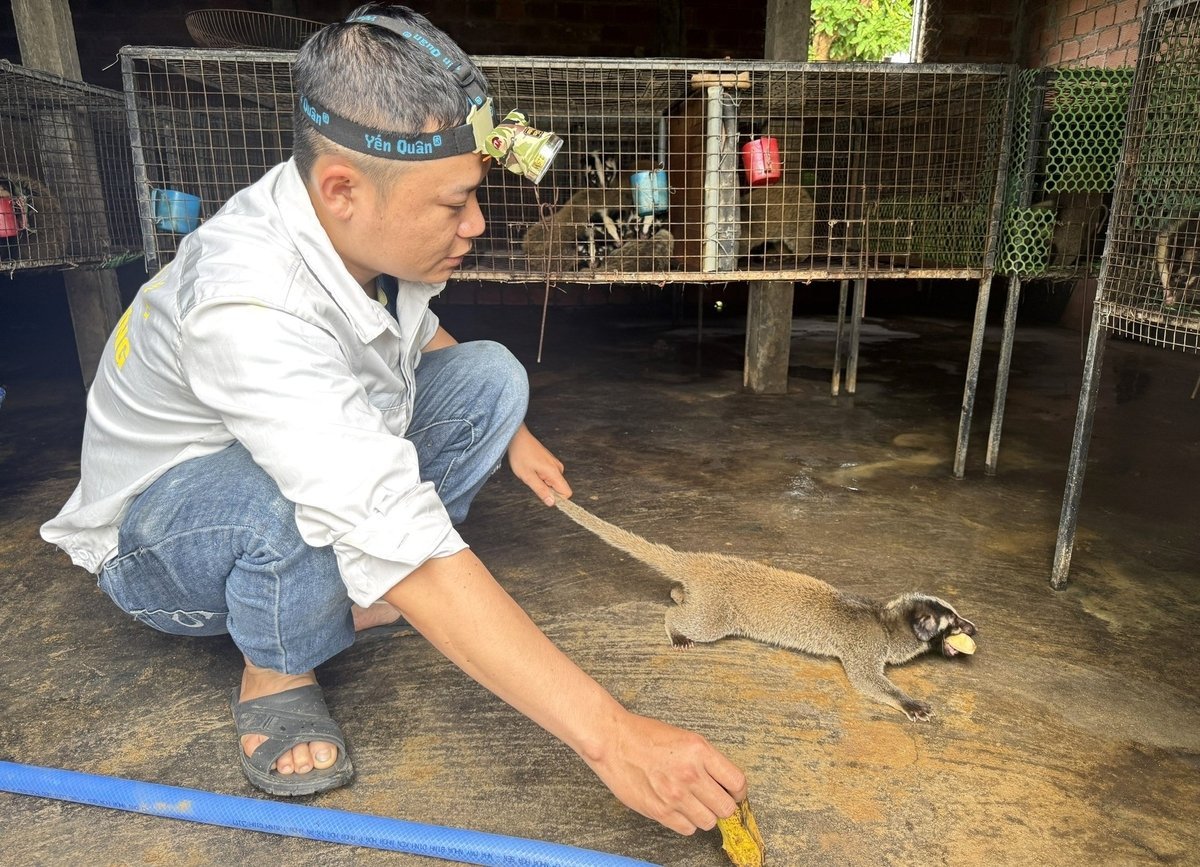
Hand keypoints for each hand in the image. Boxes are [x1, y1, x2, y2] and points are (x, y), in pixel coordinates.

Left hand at [507, 424, 570, 505]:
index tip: (544, 495)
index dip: (557, 498)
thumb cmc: (521, 454)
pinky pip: (550, 475)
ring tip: (531, 472)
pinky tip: (532, 468)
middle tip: (533, 479)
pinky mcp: (551, 462)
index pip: (567, 493)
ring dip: (543, 482)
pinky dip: (541, 476)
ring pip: (554, 482)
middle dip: (547, 489)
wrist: (518, 438)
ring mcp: (555, 464)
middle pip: (560, 488)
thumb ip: (541, 490)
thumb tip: (552, 502)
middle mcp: (558, 468)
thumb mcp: (528, 477)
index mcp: (554, 472)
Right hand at [581, 709, 746, 834]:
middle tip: (713, 800)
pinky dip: (686, 822)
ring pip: (709, 822)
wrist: (613, 741)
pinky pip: (688, 829)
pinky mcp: (660, 810)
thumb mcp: (685, 738)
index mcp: (700, 750)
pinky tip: (678, 809)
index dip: (738, 791)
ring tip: (693, 803)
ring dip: (704, 815)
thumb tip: (724, 784)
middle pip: (726, 807)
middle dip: (722, 805)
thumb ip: (706, 760)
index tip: (733, 793)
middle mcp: (691, 774)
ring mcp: (675, 795)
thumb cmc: (645, 735)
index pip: (737, 782)